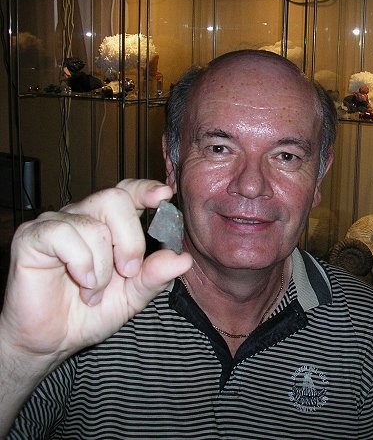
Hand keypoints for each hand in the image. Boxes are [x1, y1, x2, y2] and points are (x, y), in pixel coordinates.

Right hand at [0, 179, 191, 363]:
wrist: (52, 340)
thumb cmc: (91, 312)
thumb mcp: (133, 296)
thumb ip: (155, 275)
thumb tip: (183, 259)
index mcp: (109, 224)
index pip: (128, 191)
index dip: (145, 189)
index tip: (164, 196)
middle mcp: (83, 216)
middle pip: (115, 199)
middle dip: (130, 240)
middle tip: (128, 271)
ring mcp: (56, 223)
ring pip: (95, 226)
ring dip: (103, 268)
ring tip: (95, 291)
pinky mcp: (32, 236)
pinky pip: (64, 235)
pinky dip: (81, 264)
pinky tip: (82, 283)